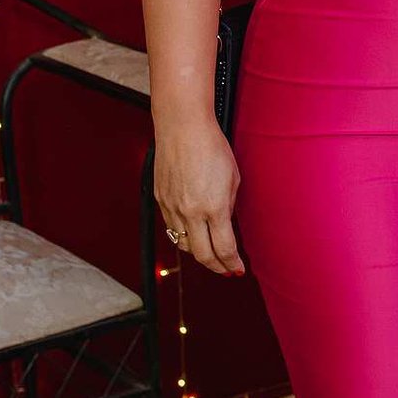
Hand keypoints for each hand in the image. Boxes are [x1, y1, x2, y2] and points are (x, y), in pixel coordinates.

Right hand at [153, 117, 244, 275]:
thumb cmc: (212, 146)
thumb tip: (225, 224)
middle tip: (226, 270)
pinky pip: (171, 227)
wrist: (182, 127)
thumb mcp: (233, 178)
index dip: (232, 263)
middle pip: (202, 255)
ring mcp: (172, 207)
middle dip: (216, 267)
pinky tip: (192, 235)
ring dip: (198, 253)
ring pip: (183, 244)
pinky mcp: (160, 199)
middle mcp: (190, 211)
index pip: (224, 248)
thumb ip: (229, 205)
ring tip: (210, 254)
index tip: (237, 268)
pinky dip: (182, 236)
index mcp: (214, 207)